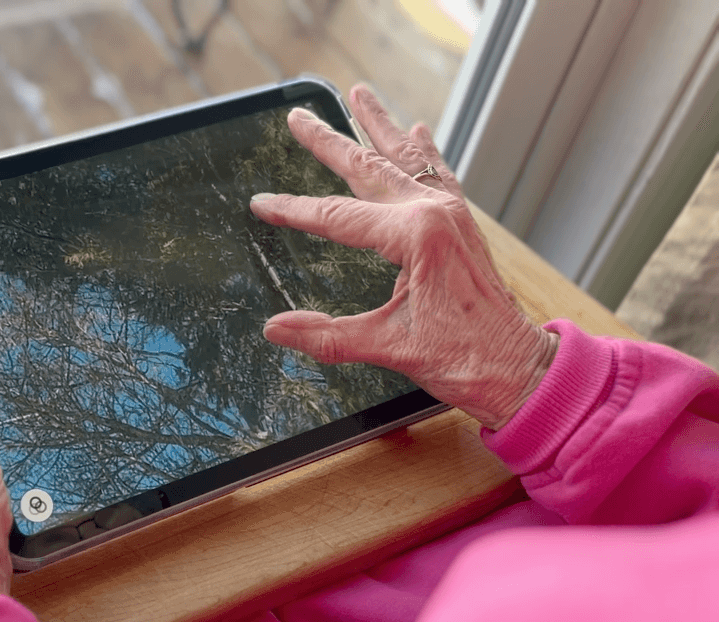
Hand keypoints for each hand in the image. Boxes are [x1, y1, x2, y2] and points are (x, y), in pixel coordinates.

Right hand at [250, 84, 557, 429]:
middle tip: (299, 117)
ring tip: (360, 94)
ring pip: (406, 160)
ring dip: (379, 127)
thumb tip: (276, 329)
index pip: (337, 218)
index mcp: (416, 236)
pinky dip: (423, 151)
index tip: (261, 203)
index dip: (294, 210)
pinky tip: (418, 130)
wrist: (519, 367)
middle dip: (330, 142)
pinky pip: (439, 175)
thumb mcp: (388, 347)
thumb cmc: (463, 358)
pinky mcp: (462, 226)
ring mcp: (452, 215)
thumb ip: (327, 336)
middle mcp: (435, 213)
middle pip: (368, 170)